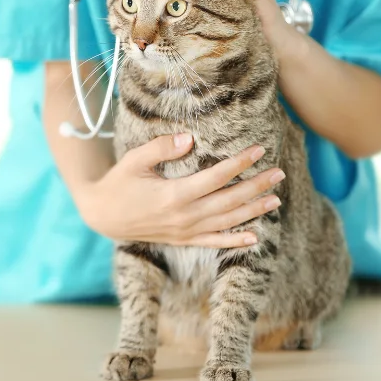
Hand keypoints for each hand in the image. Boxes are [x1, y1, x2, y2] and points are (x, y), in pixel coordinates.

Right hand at [75, 134, 284, 247]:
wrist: (102, 215)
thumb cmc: (119, 183)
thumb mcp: (134, 160)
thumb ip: (162, 148)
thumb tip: (190, 139)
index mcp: (174, 195)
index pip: (216, 177)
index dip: (240, 163)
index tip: (259, 150)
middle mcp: (184, 217)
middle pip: (229, 200)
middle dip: (256, 186)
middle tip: (278, 173)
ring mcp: (185, 231)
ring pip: (227, 222)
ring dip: (253, 211)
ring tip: (276, 199)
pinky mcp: (183, 240)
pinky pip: (214, 242)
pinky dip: (235, 242)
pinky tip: (254, 237)